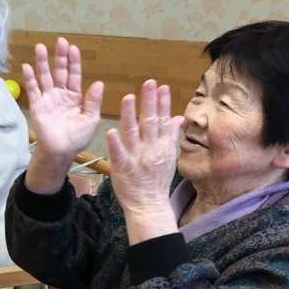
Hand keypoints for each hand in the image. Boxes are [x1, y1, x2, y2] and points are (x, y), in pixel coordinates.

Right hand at [24, 39, 103, 161]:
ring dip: (42, 62)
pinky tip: (27, 66)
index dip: (74, 62)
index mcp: (75, 96)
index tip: (73, 48)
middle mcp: (61, 94)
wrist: (60, 151)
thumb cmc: (77, 138)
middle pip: (60, 71)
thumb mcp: (91, 119)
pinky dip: (30, 78)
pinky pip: (33, 89)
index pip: (74, 75)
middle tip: (60, 41)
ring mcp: (48, 98)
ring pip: (45, 76)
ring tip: (40, 47)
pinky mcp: (38, 105)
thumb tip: (99, 83)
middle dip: (59, 56)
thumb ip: (93, 101)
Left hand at [106, 80, 184, 240]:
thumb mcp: (169, 156)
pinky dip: (115, 143)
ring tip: (128, 98)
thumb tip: (178, 117)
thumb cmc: (157, 180)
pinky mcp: (122, 167)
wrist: (149, 205)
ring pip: (133, 133)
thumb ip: (171, 135)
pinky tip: (111, 131)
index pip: (163, 120)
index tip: (162, 87)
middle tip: (148, 83)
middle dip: (150, 102)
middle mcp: (151, 149)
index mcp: (162, 145)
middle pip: (150, 122)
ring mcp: (137, 157)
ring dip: (130, 115)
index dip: (162, 103)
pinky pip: (118, 154)